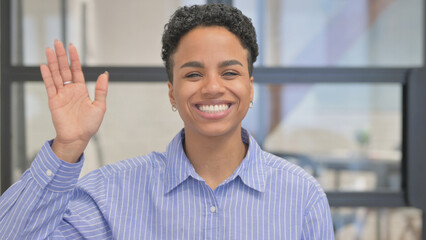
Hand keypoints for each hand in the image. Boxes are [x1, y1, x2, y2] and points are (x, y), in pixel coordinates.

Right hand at [40, 40, 108, 162]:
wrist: (79, 138)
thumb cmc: (90, 125)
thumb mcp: (100, 106)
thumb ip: (101, 89)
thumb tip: (105, 73)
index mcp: (81, 90)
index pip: (76, 70)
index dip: (74, 59)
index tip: (72, 46)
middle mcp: (70, 90)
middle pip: (64, 69)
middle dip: (61, 56)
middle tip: (57, 42)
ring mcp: (61, 95)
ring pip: (56, 75)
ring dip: (52, 62)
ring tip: (49, 49)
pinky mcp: (54, 101)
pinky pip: (50, 86)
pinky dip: (47, 76)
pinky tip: (44, 66)